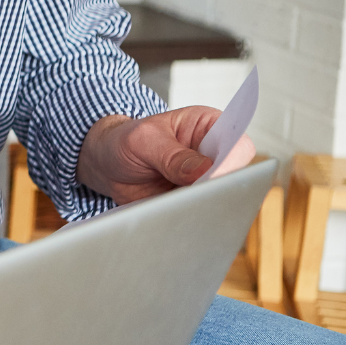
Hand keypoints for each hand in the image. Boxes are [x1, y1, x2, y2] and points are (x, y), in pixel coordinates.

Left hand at [77, 108, 255, 204]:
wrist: (107, 164)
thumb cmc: (127, 141)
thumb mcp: (143, 141)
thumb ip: (171, 155)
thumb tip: (204, 170)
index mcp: (209, 126)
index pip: (238, 145)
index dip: (231, 163)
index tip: (212, 178)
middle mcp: (215, 155)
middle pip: (236, 177)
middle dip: (216, 190)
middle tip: (190, 197)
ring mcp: (206, 182)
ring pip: (220, 200)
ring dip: (200, 207)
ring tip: (172, 207)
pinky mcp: (195, 203)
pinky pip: (200, 214)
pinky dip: (188, 218)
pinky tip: (169, 216)